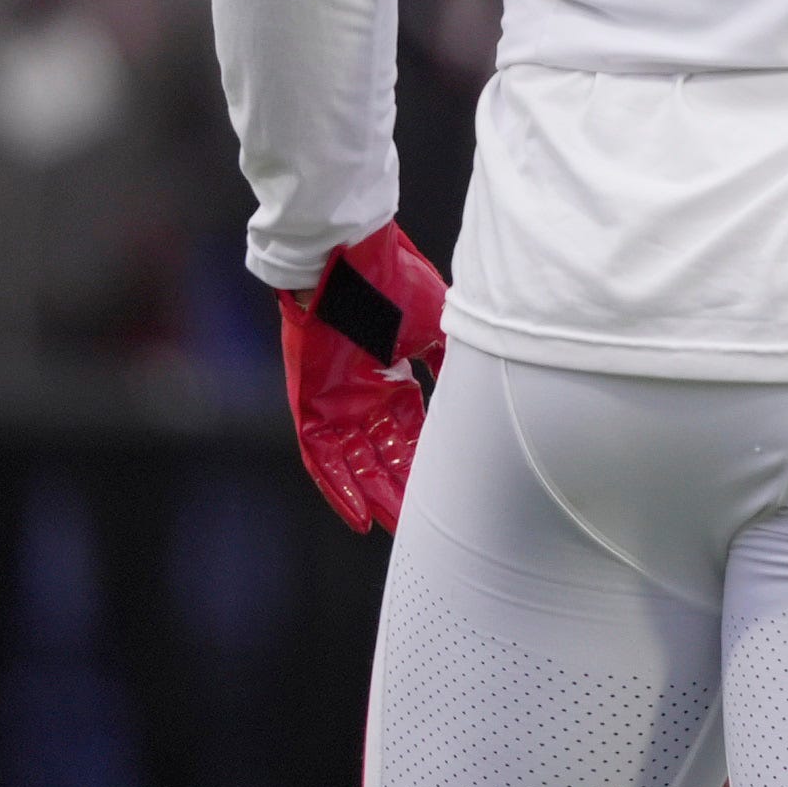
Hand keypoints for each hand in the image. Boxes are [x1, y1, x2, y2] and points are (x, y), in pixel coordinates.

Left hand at [277, 222, 448, 533]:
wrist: (345, 260)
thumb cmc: (392, 284)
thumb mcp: (436, 325)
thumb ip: (449, 361)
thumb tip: (476, 388)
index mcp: (395, 378)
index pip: (414, 433)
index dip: (428, 462)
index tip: (448, 492)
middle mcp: (366, 397)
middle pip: (386, 455)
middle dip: (403, 488)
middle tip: (422, 524)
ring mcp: (337, 403)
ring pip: (357, 463)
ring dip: (374, 493)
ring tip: (394, 526)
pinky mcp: (311, 406)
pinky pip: (321, 458)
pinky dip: (337, 487)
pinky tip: (355, 514)